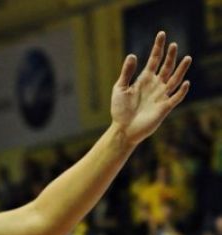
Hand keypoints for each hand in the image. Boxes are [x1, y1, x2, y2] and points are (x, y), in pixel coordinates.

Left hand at [111, 31, 190, 145]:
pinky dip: (181, 91)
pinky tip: (185, 82)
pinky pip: (175, 98)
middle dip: (170, 56)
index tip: (161, 34)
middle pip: (166, 67)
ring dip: (181, 69)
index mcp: (144, 79)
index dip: (158, 47)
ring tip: (187, 58)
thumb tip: (132, 55)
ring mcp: (161, 96)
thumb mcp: (120, 88)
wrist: (123, 129)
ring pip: (175, 79)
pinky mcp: (164, 108)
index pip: (154, 59)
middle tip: (173, 44)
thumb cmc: (119, 110)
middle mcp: (155, 85)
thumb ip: (126, 73)